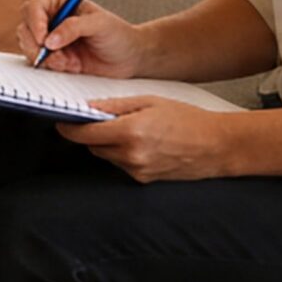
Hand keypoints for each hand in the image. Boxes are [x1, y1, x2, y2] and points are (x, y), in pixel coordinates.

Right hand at [19, 0, 151, 77]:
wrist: (130, 58)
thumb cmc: (119, 35)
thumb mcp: (100, 25)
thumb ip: (73, 27)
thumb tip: (50, 39)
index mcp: (60, 2)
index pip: (35, 8)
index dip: (34, 22)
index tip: (43, 38)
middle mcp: (52, 19)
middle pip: (25, 28)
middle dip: (36, 44)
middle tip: (52, 55)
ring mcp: (52, 40)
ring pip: (29, 47)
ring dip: (45, 57)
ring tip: (68, 62)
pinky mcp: (54, 58)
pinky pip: (40, 62)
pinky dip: (51, 66)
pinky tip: (70, 66)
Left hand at [56, 99, 240, 181]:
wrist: (217, 145)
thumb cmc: (189, 120)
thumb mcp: (150, 101)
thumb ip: (115, 106)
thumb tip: (89, 107)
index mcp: (130, 132)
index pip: (84, 134)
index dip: (70, 128)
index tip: (63, 122)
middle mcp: (131, 156)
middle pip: (93, 146)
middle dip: (92, 133)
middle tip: (102, 120)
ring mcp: (137, 171)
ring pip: (107, 156)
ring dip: (108, 144)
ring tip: (130, 129)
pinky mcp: (144, 180)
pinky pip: (122, 165)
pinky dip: (123, 154)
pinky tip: (142, 143)